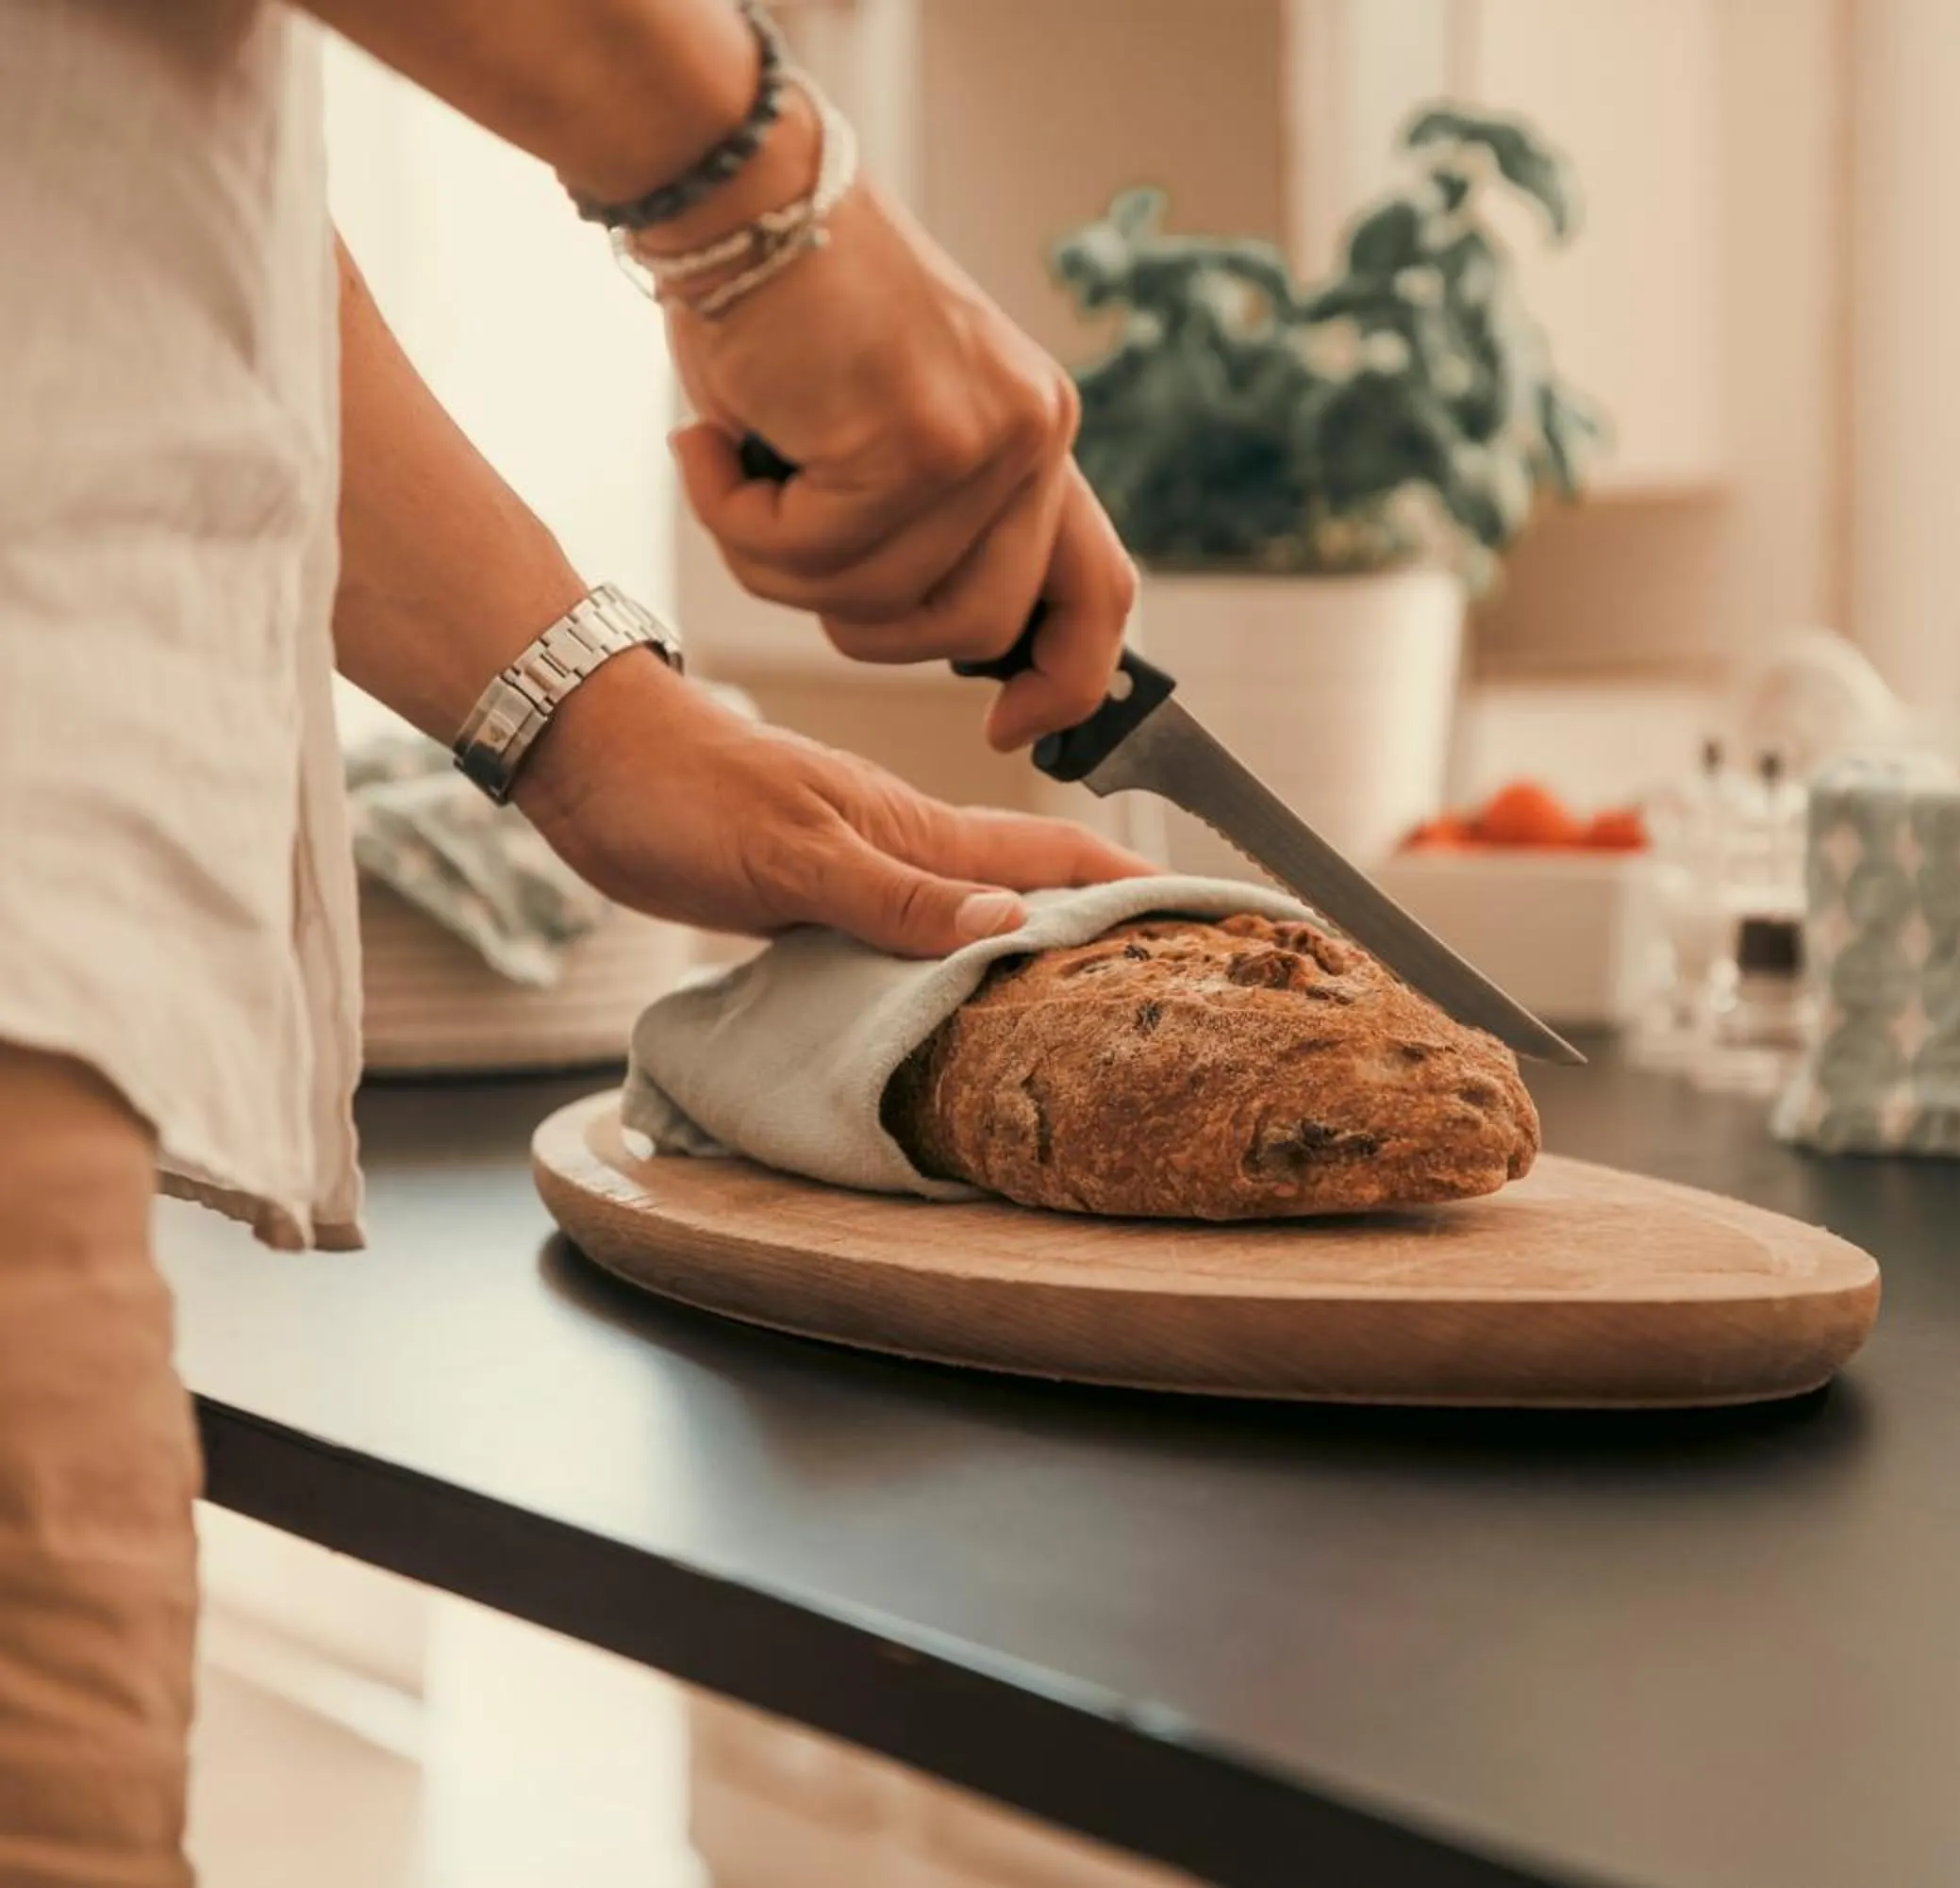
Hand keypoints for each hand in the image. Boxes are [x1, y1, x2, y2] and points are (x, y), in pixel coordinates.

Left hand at [512, 655, 1154, 956]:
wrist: (590, 760)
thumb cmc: (682, 792)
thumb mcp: (791, 854)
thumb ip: (895, 895)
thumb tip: (1008, 920)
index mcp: (920, 829)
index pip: (1061, 851)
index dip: (1143, 880)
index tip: (1218, 912)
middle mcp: (909, 850)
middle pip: (1037, 886)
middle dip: (1113, 924)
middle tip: (1180, 982)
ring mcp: (868, 872)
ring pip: (978, 916)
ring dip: (1036, 951)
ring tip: (1089, 1011)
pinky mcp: (821, 899)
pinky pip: (912, 940)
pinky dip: (953, 968)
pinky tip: (957, 1007)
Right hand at [659, 122, 1133, 750]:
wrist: (734, 191)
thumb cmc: (782, 308)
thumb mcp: (887, 423)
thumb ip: (930, 518)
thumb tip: (935, 632)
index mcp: (1039, 435)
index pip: (1100, 591)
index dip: (1067, 683)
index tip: (1010, 731)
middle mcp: (1035, 437)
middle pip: (973, 627)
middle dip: (863, 627)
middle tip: (782, 545)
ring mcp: (983, 441)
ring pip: (880, 602)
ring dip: (777, 564)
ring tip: (734, 470)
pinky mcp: (913, 441)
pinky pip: (812, 556)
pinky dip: (735, 519)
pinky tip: (710, 442)